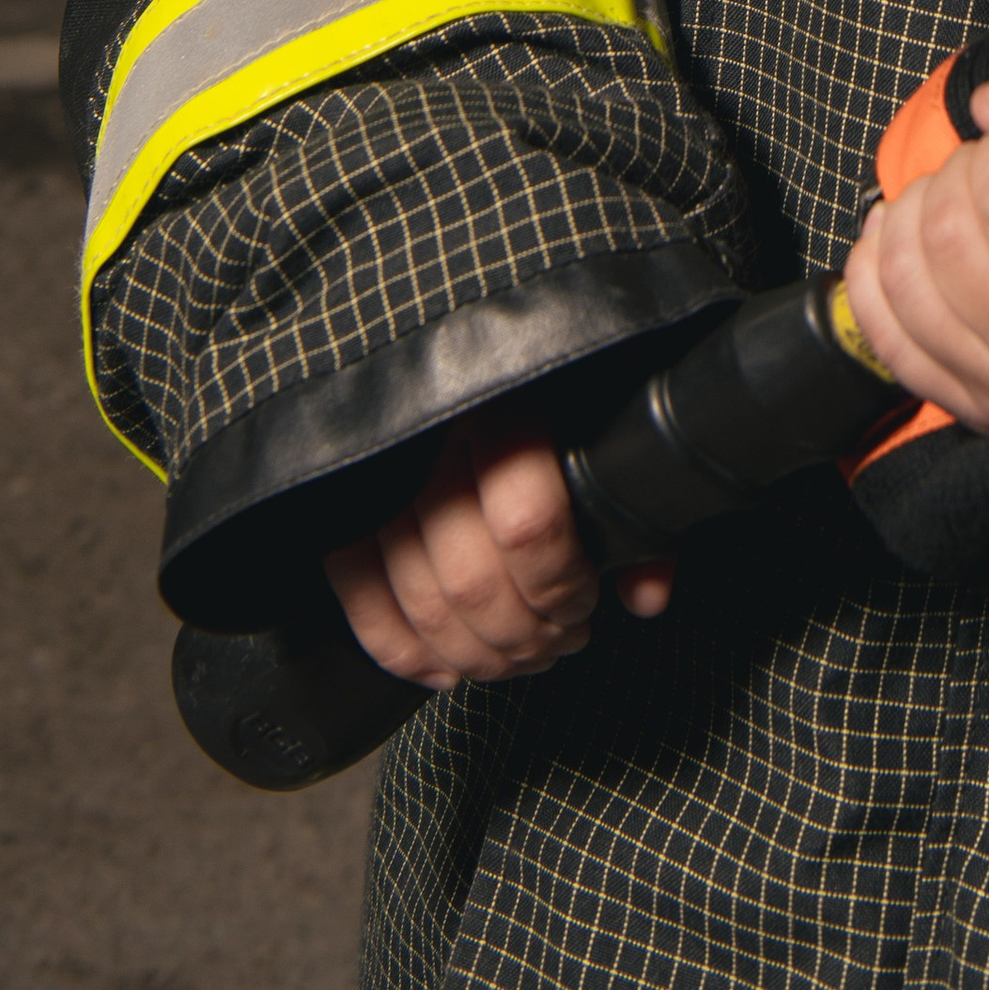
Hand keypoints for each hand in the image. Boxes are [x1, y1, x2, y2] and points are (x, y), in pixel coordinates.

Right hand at [324, 410, 675, 686]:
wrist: (471, 321)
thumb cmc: (561, 382)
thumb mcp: (614, 416)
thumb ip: (638, 504)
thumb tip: (645, 595)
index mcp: (508, 395)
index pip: (527, 523)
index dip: (560, 585)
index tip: (586, 599)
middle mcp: (435, 428)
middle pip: (471, 577)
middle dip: (524, 634)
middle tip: (560, 640)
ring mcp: (380, 466)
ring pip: (418, 598)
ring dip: (476, 655)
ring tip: (522, 655)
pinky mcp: (343, 499)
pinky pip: (359, 595)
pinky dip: (402, 650)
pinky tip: (448, 668)